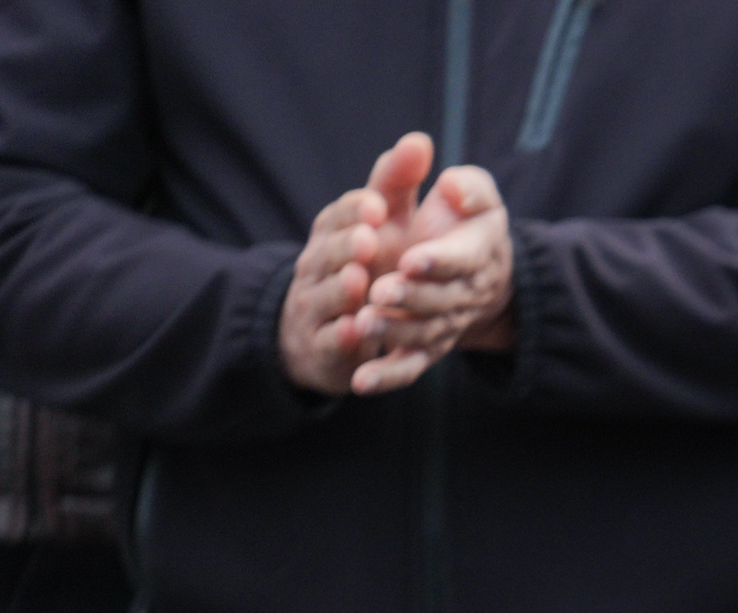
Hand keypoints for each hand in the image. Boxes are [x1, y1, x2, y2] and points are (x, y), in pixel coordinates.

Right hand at [277, 134, 433, 396]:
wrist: (343, 327)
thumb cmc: (371, 262)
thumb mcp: (388, 221)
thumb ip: (399, 183)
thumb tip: (419, 140)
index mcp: (335, 233)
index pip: (339, 216)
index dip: (355, 211)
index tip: (378, 205)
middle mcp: (319, 266)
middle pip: (327, 254)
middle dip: (345, 246)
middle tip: (369, 240)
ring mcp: (318, 307)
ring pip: (326, 297)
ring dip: (341, 290)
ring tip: (359, 282)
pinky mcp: (324, 348)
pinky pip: (330, 343)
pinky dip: (342, 338)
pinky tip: (357, 332)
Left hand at [350, 164, 514, 392]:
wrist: (480, 272)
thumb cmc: (466, 223)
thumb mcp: (472, 194)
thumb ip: (465, 185)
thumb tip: (450, 187)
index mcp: (476, 253)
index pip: (461, 260)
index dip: (437, 262)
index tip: (410, 259)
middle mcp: (464, 294)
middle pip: (440, 301)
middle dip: (410, 298)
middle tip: (380, 291)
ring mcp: (444, 323)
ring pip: (423, 333)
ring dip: (394, 331)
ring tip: (363, 323)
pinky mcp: (426, 346)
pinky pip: (409, 366)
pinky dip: (387, 377)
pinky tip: (360, 382)